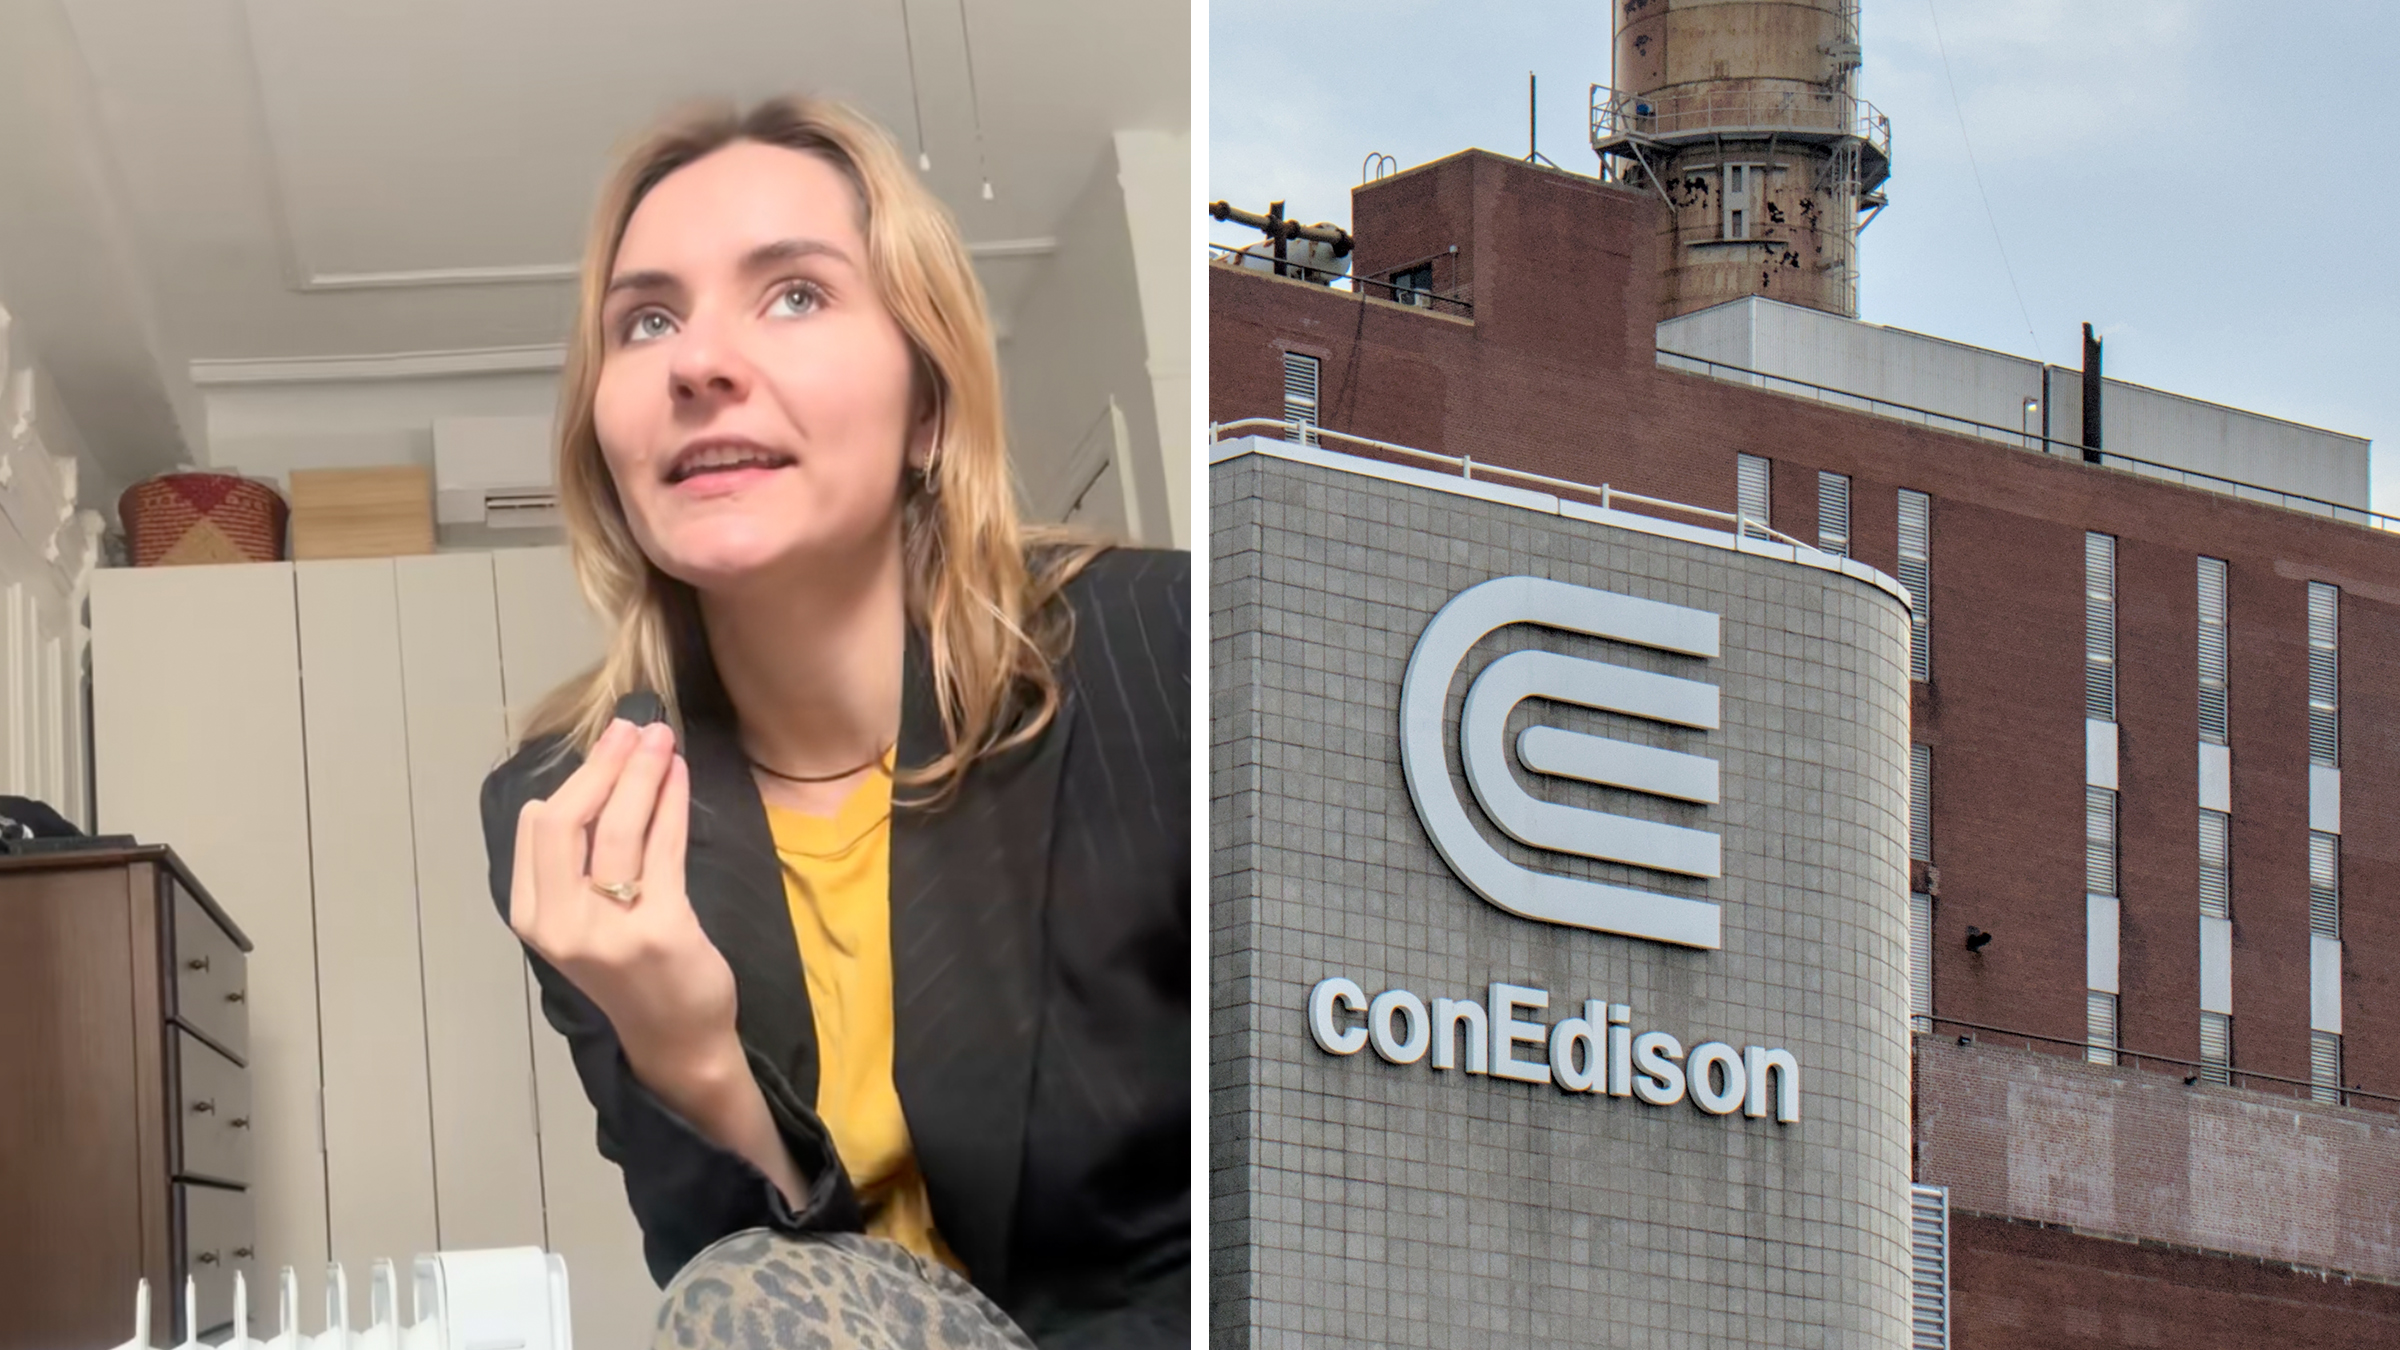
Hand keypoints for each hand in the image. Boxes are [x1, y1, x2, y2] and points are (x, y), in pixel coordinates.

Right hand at [509, 718, 740, 1085]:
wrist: (674, 1038)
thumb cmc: (630, 974)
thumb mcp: (581, 922)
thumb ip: (572, 867)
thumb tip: (590, 782)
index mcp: (535, 918)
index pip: (537, 830)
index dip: (571, 779)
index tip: (603, 746)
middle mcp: (562, 924)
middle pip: (568, 822)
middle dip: (601, 766)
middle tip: (631, 726)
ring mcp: (610, 929)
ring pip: (619, 828)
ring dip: (641, 773)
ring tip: (660, 738)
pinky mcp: (661, 928)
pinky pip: (663, 848)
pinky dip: (672, 803)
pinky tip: (679, 775)